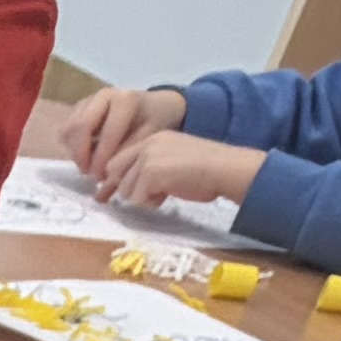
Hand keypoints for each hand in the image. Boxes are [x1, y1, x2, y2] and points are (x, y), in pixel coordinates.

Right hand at [53, 79, 179, 185]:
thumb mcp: (150, 137)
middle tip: (89, 174)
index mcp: (124, 100)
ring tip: (88, 166)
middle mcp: (102, 96)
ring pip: (67, 130)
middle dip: (81, 155)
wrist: (153, 106)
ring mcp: (87, 102)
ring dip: (74, 153)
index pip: (106, 132)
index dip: (101, 158)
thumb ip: (128, 153)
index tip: (102, 177)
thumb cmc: (153, 122)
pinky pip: (64, 132)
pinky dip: (70, 148)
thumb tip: (107, 174)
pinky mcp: (76, 111)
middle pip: (78, 127)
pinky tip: (85, 156)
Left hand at [107, 128, 261, 213]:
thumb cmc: (207, 168)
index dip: (121, 177)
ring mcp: (147, 159)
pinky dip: (151, 202)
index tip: (129, 188)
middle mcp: (147, 145)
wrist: (226, 168)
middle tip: (153, 191)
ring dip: (143, 197)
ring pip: (125, 190)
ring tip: (167, 190)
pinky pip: (137, 199)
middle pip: (115, 175)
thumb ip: (151, 165)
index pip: (118, 160)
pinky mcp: (150, 174)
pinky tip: (169, 193)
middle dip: (129, 188)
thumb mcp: (174, 158)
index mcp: (153, 139)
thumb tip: (123, 186)